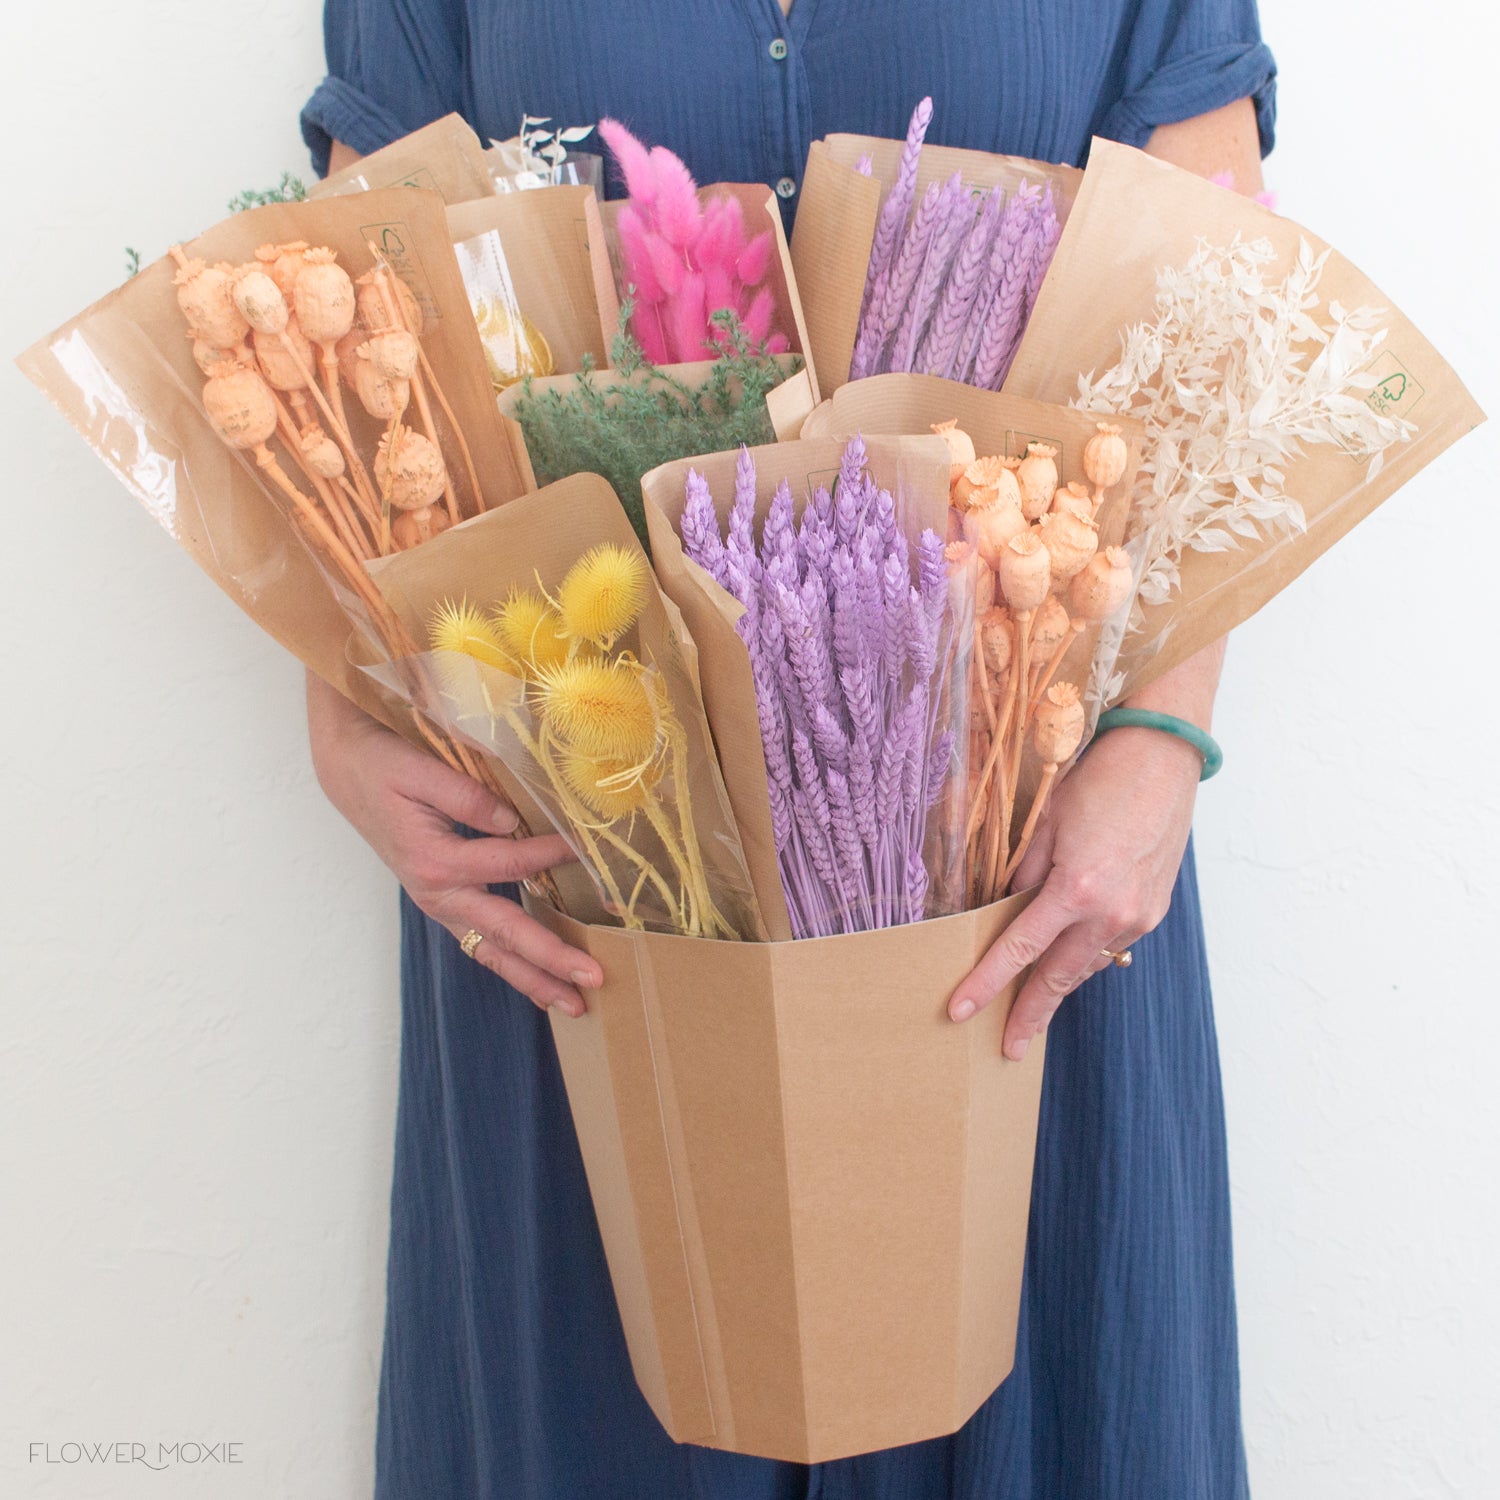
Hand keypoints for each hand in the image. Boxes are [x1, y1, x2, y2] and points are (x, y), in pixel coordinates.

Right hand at [307, 673, 600, 1015]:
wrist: (350, 774)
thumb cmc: (385, 768)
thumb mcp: (419, 770)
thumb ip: (464, 797)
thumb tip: (511, 821)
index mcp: (434, 861)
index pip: (507, 864)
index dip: (549, 856)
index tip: (585, 849)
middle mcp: (438, 894)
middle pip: (504, 934)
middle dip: (551, 959)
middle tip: (594, 978)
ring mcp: (440, 905)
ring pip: (493, 952)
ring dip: (535, 979)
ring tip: (575, 1004)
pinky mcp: (444, 905)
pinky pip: (482, 944)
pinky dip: (513, 965)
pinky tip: (540, 984)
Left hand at [946, 725, 1202, 1057]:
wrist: (1165, 759)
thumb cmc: (1101, 781)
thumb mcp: (1046, 824)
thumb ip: (1024, 875)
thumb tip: (1005, 910)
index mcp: (1076, 889)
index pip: (1019, 950)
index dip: (986, 984)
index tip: (961, 1011)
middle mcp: (1111, 912)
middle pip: (1057, 977)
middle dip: (1029, 1015)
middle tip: (1007, 1047)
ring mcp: (1138, 916)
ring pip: (1086, 966)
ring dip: (1058, 990)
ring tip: (1030, 1015)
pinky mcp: (1154, 911)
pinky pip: (1110, 947)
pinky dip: (1084, 959)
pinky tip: (1066, 967)